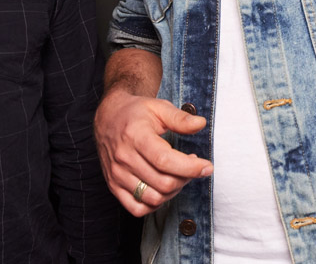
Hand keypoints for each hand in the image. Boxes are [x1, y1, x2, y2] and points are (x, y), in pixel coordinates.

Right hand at [94, 88, 212, 215]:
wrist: (108, 118)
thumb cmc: (136, 113)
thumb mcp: (159, 107)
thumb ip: (180, 118)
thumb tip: (201, 124)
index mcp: (135, 136)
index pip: (165, 160)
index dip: (190, 167)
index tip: (207, 166)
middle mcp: (124, 158)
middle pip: (162, 182)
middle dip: (186, 178)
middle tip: (193, 167)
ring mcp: (117, 174)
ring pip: (153, 198)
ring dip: (174, 191)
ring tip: (180, 175)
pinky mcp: (113, 186)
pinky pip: (137, 208)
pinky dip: (155, 205)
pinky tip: (164, 189)